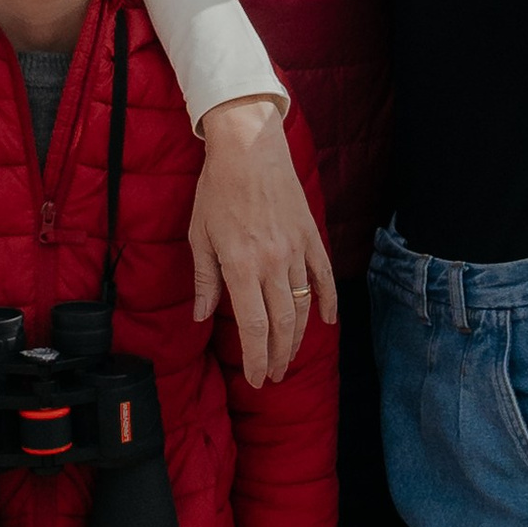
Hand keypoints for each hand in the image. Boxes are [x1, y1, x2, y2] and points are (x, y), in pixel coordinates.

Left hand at [190, 96, 336, 387]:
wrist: (248, 147)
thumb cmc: (217, 189)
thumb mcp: (199, 235)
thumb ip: (205, 279)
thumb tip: (203, 316)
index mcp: (241, 265)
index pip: (254, 327)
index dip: (256, 358)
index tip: (256, 379)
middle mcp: (272, 263)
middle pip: (282, 325)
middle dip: (278, 357)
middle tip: (271, 376)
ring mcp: (296, 250)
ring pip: (302, 306)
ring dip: (297, 338)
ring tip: (288, 357)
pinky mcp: (310, 236)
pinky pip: (323, 277)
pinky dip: (328, 302)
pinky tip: (326, 322)